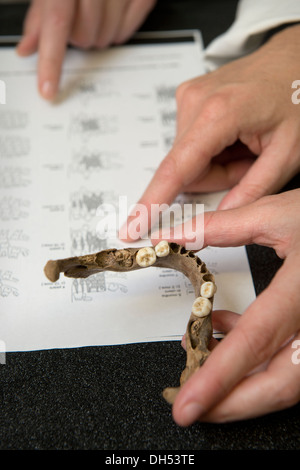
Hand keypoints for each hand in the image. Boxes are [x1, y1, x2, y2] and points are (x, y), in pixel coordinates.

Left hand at [16, 0, 155, 99]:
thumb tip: (27, 48)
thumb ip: (40, 18)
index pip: (56, 23)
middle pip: (84, 37)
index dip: (51, 60)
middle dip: (78, 36)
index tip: (48, 89)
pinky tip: (112, 14)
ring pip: (106, 38)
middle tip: (79, 18)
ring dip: (99, 34)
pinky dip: (118, 30)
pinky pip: (127, 32)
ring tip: (97, 13)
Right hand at [121, 24, 299, 239]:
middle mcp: (195, 101)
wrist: (295, 59)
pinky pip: (190, 143)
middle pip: (186, 170)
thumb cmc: (298, 96)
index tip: (131, 227)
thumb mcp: (287, 153)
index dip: (152, 203)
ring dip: (216, 163)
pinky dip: (213, 149)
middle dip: (217, 177)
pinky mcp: (189, 98)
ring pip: (188, 159)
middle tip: (251, 161)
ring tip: (246, 145)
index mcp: (220, 113)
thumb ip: (253, 191)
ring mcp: (189, 97)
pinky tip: (235, 135)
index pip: (176, 170)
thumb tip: (221, 217)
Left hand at [152, 189, 299, 424]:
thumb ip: (221, 227)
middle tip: (189, 407)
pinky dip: (253, 356)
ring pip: (285, 379)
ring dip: (238, 383)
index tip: (188, 403)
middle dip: (229, 404)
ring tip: (199, 366)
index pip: (255, 341)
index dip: (218, 378)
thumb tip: (173, 238)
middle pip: (278, 384)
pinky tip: (225, 330)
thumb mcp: (276, 213)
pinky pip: (289, 358)